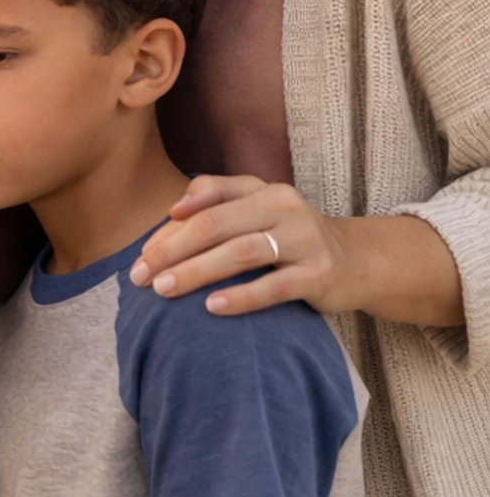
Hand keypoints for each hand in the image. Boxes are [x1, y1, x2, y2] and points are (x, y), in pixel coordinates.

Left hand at [131, 175, 349, 316]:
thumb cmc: (290, 239)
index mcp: (262, 189)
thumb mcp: (258, 213)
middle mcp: (284, 206)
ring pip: (241, 253)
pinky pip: (275, 286)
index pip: (206, 201)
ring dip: (198, 272)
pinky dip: (241, 296)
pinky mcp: (320, 273)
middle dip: (173, 251)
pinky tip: (212, 307)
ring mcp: (304, 239)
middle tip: (142, 277)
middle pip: (216, 225)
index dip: (169, 228)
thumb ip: (217, 204)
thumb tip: (171, 212)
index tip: (140, 256)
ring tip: (165, 290)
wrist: (356, 262)